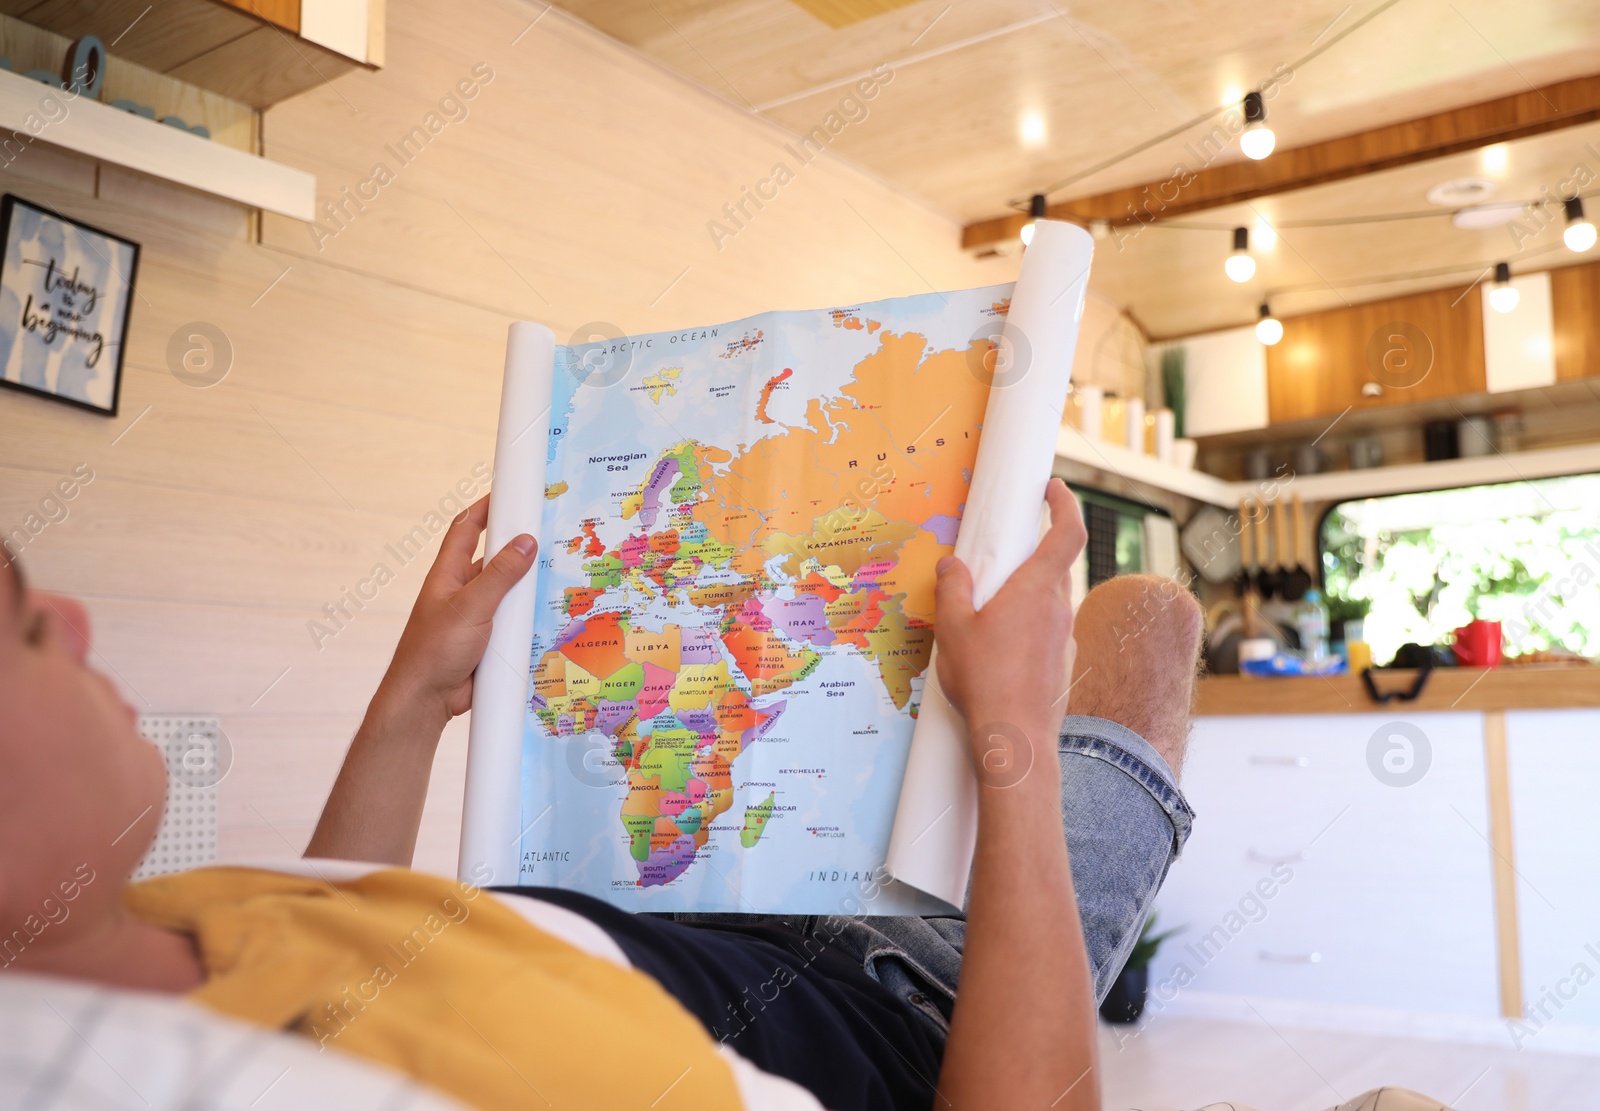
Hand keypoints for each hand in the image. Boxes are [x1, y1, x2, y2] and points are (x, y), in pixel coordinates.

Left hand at [378, 494, 537, 722]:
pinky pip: (514, 622)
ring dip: (530, 586)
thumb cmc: (434, 650)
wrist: (425, 701)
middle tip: (552, 533)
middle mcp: (463, 591)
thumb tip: (526, 541)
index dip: (485, 507)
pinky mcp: (489, 640)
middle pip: (496, 559)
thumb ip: (500, 575)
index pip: (467, 529)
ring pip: (509, 592)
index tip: (510, 491)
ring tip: (564, 573)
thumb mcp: (471, 606)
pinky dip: (531, 618)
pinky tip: (555, 615)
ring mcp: (477, 616)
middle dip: (520, 547)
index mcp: (450, 574)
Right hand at [933, 479, 1085, 782]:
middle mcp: (1058, 609)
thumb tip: (952, 564)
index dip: (1065, 503)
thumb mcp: (953, 628)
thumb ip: (953, 589)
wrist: (1015, 741)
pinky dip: (1025, 628)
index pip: (1068, 531)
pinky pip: (1045, 632)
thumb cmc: (985, 680)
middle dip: (1029, 555)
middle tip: (999, 556)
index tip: (1052, 488)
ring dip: (1024, 595)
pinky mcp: (1060, 665)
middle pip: (1054, 566)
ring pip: (1048, 602)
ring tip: (987, 610)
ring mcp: (1063, 638)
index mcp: (1037, 589)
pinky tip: (997, 650)